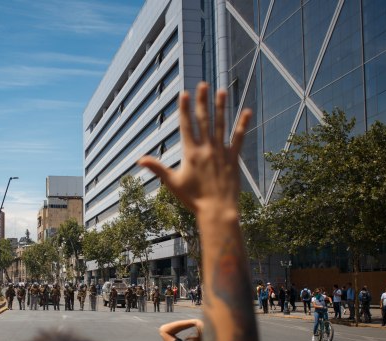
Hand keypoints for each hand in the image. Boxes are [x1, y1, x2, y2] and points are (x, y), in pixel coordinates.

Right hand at [139, 82, 250, 213]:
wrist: (217, 210)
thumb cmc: (193, 199)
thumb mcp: (172, 183)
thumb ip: (157, 168)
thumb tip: (139, 160)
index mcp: (191, 153)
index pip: (187, 126)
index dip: (185, 109)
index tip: (184, 94)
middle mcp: (206, 149)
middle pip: (204, 120)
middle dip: (202, 101)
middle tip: (203, 85)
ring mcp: (221, 152)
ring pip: (221, 124)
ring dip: (221, 107)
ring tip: (221, 91)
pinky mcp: (234, 158)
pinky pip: (239, 138)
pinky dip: (243, 124)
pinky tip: (246, 111)